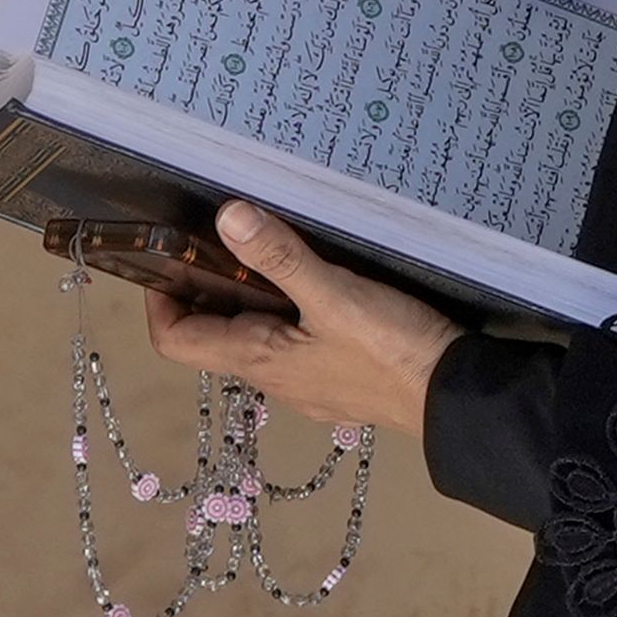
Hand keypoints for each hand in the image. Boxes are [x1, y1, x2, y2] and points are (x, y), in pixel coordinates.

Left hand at [144, 201, 465, 437]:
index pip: (175, 340)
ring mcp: (307, 384)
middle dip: (209, 287)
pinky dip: (288, 311)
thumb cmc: (392, 351)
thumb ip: (281, 256)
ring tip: (270, 247)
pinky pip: (295, 344)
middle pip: (215, 335)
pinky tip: (319, 282)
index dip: (160, 300)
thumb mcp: (335, 295)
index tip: (169, 255)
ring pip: (258, 338)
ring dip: (251, 296)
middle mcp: (274, 379)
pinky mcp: (340, 379)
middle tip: (222, 235)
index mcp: (258, 359)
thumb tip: (226, 217)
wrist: (456, 399)